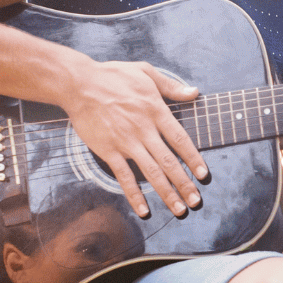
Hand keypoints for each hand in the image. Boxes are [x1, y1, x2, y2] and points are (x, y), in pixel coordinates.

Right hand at [60, 58, 207, 218]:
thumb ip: (172, 86)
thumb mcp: (146, 72)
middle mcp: (143, 129)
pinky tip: (144, 209)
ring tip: (179, 210)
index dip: (194, 159)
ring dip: (166, 193)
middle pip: (169, 162)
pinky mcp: (108, 150)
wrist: (79, 84)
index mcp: (155, 111)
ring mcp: (125, 142)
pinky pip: (124, 176)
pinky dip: (135, 195)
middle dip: (185, 184)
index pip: (180, 139)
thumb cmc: (112, 76)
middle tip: (196, 201)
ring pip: (151, 172)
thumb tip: (195, 92)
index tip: (203, 175)